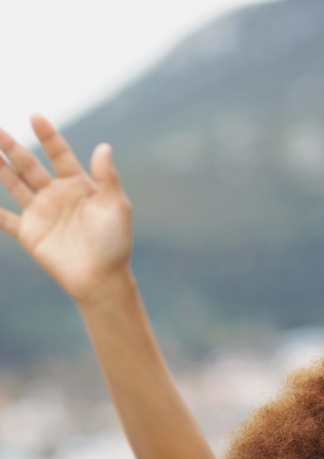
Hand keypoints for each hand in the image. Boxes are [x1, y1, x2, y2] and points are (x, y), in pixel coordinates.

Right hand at [0, 115, 132, 305]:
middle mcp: (57, 195)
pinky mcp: (28, 232)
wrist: (101, 279)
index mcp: (79, 186)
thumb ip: (107, 178)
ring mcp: (41, 212)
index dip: (48, 136)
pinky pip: (3, 217)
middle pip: (29, 164)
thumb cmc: (114, 243)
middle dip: (12, 146)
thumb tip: (104, 146)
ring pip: (12, 182)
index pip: (60, 155)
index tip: (36, 116)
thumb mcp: (116, 208)